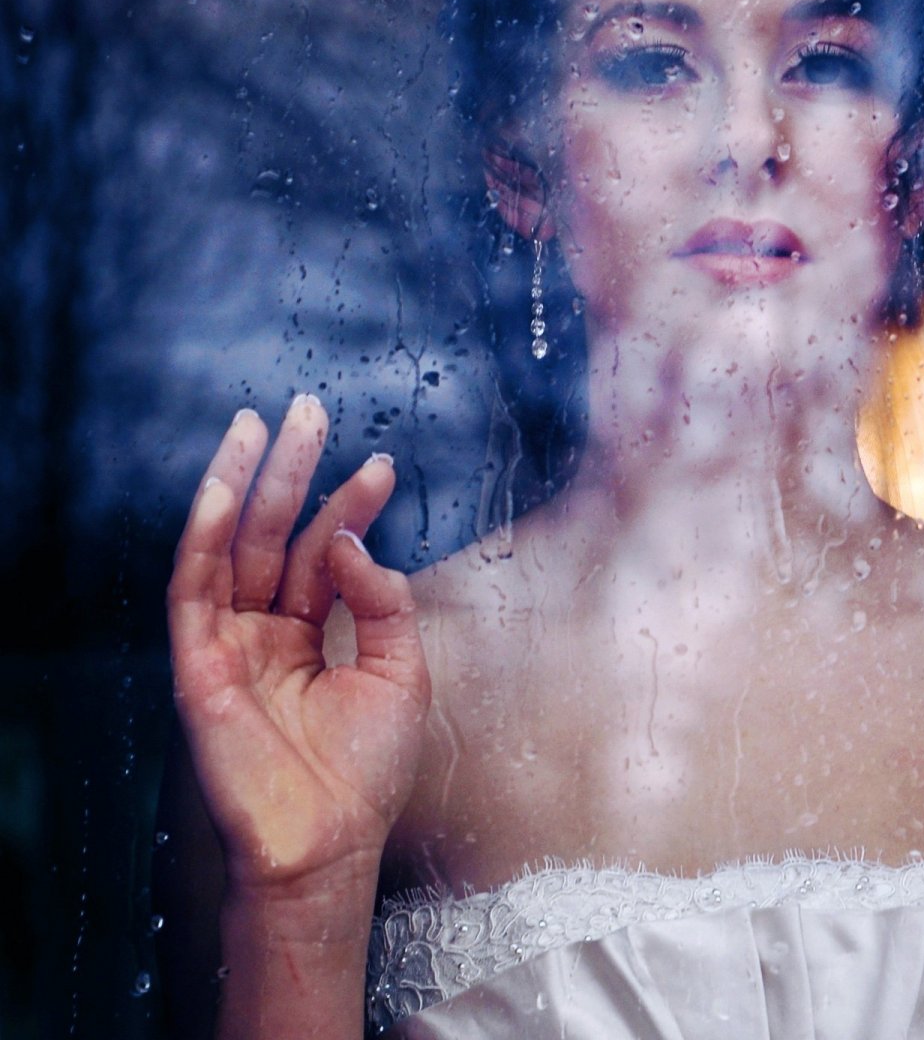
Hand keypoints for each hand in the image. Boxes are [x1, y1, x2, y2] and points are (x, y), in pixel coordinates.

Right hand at [167, 397, 427, 895]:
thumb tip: (355, 541)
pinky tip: (226, 490)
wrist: (330, 843)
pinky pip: (194, 589)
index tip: (382, 463)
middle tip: (309, 407)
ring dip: (242, 483)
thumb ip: (384, 601)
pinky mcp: (199, 666)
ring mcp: (230, 646)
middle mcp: (267, 632)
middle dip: (292, 469)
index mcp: (312, 635)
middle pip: (274, 534)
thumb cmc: (369, 772)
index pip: (326, 552)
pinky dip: (206, 536)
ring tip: (260, 425)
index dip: (351, 505)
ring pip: (229, 547)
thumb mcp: (403, 672)